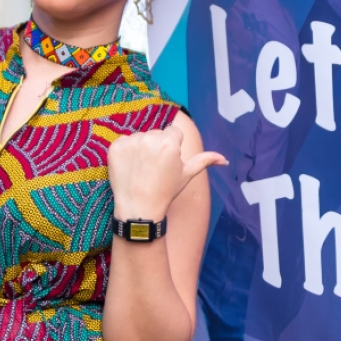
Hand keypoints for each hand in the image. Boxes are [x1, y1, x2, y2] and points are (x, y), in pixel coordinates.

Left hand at [108, 125, 226, 221]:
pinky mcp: (115, 147)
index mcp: (169, 142)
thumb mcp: (187, 175)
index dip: (172, 147)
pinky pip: (124, 142)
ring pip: (140, 137)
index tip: (167, 162)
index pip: (173, 132)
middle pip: (157, 134)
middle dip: (157, 146)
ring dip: (141, 148)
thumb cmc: (166, 191)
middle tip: (155, 168)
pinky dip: (126, 152)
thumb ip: (205, 161)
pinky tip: (130, 167)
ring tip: (142, 169)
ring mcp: (131, 142)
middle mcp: (150, 138)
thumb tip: (224, 159)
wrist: (139, 207)